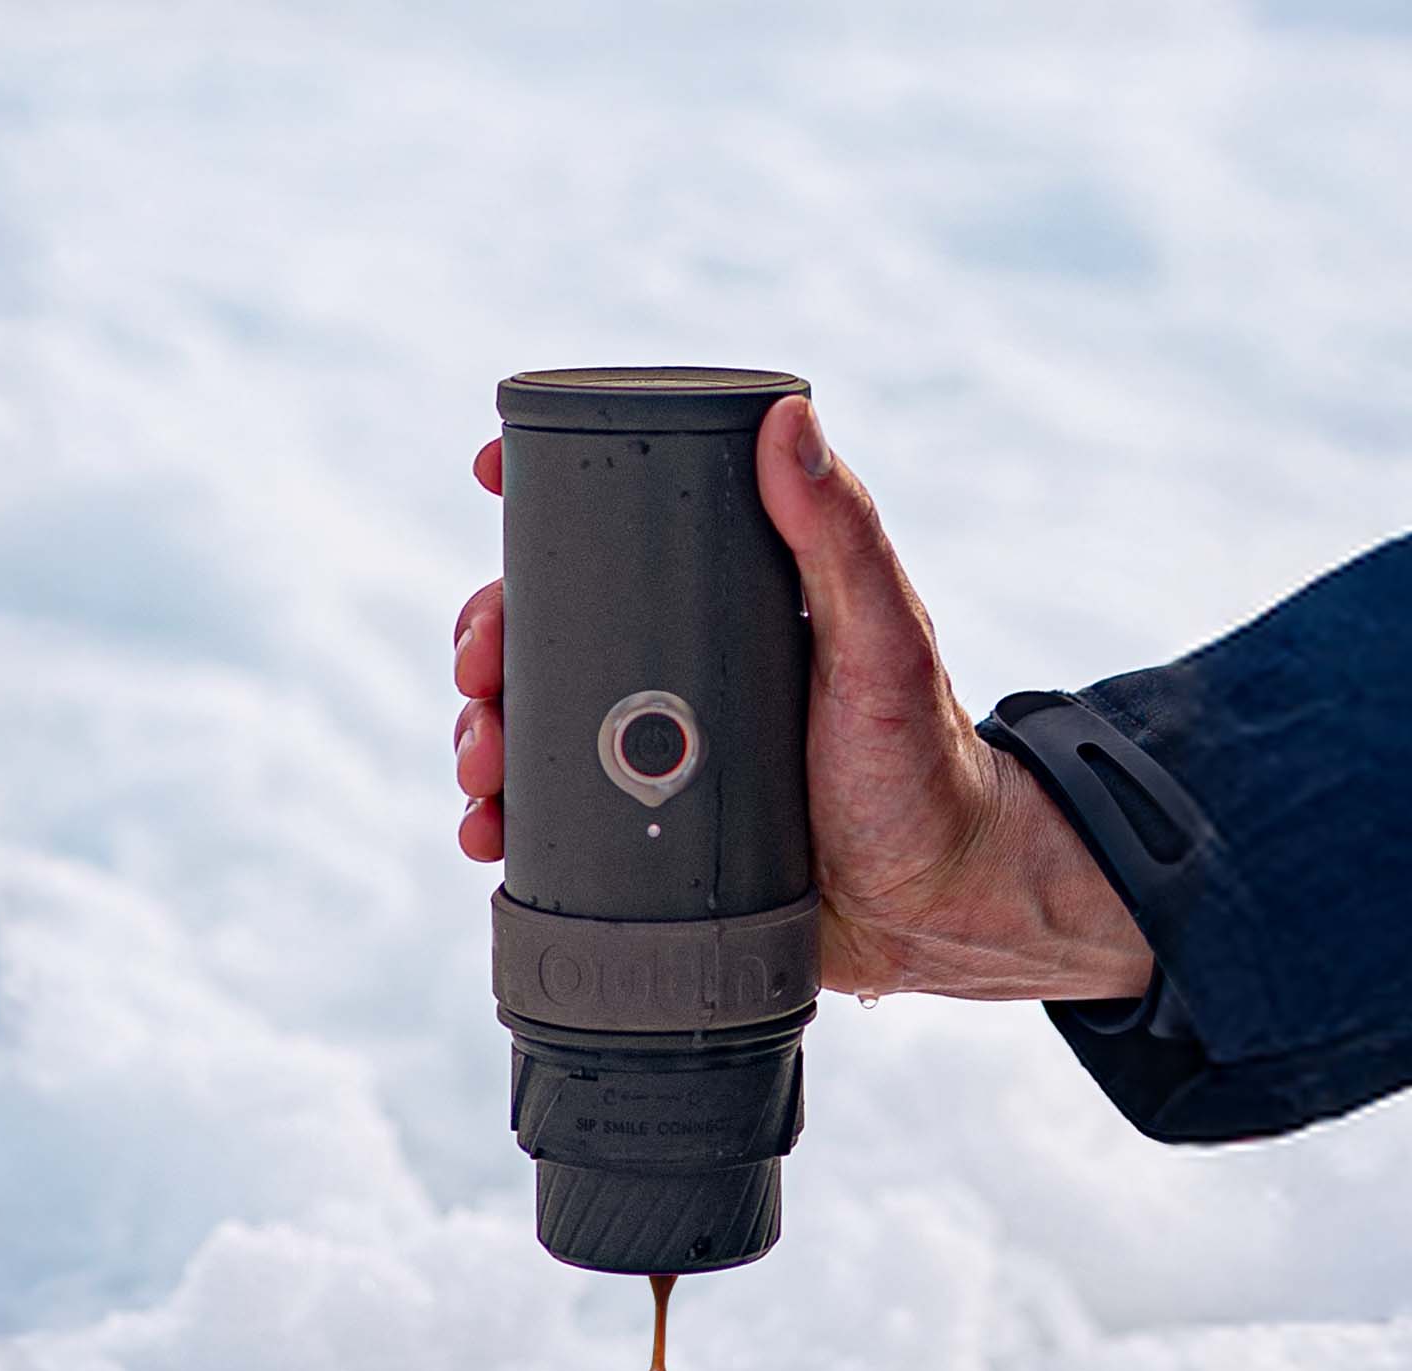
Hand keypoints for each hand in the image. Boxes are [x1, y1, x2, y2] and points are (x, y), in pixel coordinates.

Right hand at [452, 399, 1152, 1002]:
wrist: (931, 909)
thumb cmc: (922, 765)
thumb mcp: (884, 644)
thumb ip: (844, 539)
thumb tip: (788, 419)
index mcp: (720, 605)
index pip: (615, 531)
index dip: (542, 495)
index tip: (491, 472)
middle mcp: (674, 673)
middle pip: (543, 631)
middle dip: (486, 641)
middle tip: (479, 671)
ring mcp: (651, 757)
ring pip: (531, 726)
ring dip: (480, 735)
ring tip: (479, 771)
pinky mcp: (640, 841)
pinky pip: (547, 821)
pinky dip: (502, 824)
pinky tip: (486, 838)